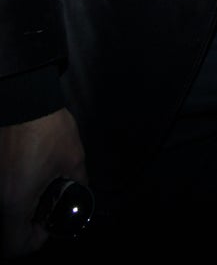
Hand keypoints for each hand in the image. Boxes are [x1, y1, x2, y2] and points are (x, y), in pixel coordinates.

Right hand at [0, 108, 86, 258]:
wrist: (24, 96)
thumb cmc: (46, 127)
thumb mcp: (73, 157)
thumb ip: (79, 181)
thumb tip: (82, 191)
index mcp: (14, 201)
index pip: (14, 246)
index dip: (34, 241)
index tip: (47, 223)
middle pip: (6, 229)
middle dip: (25, 224)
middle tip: (44, 207)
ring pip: (3, 208)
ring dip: (19, 206)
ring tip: (37, 186)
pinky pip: (1, 190)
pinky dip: (12, 190)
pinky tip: (27, 173)